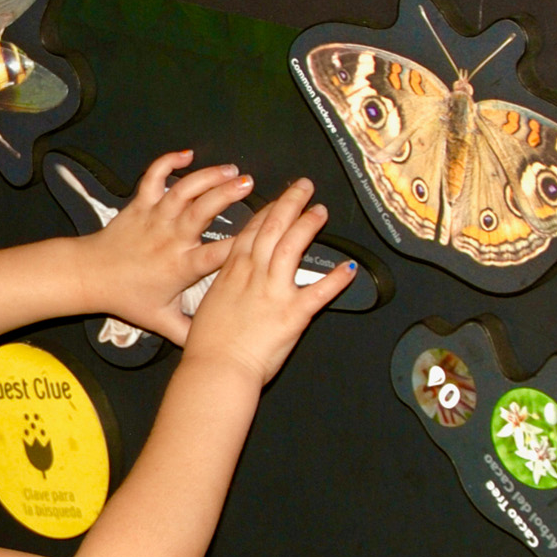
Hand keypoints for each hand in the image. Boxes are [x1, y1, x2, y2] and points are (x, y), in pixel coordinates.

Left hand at [76, 150, 254, 343]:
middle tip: (250, 185)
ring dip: (207, 176)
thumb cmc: (125, 298)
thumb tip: (215, 345)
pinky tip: (187, 154)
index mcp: (180, 267)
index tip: (264, 232)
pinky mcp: (139, 204)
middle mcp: (170, 239)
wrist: (90, 277)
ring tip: (230, 170)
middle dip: (227, 195)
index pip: (216, 254)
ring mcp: (154, 218)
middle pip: (201, 211)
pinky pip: (154, 177)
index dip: (241, 243)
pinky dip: (168, 162)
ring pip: (182, 190)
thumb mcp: (160, 320)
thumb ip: (190, 331)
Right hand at [170, 178, 355, 388]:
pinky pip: (320, 291)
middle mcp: (253, 274)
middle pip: (273, 227)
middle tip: (304, 187)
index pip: (251, 230)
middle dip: (290, 202)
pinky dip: (337, 278)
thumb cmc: (207, 346)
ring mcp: (274, 291)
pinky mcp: (293, 312)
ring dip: (308, 225)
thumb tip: (231, 288)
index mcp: (232, 272)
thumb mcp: (207, 307)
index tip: (278, 199)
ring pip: (293, 246)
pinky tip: (349, 268)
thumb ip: (225, 291)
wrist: (215, 369)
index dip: (267, 210)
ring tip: (320, 211)